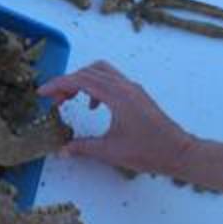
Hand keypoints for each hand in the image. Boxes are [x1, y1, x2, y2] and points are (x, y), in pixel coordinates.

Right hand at [39, 60, 195, 175]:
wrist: (180, 152)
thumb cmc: (148, 152)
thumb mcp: (111, 151)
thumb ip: (84, 147)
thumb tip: (61, 150)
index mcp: (117, 96)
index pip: (81, 80)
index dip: (58, 84)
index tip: (42, 93)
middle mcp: (124, 86)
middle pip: (88, 71)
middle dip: (67, 83)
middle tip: (53, 101)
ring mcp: (132, 88)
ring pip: (100, 71)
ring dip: (82, 80)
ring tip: (70, 100)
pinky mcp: (136, 94)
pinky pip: (111, 79)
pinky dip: (95, 85)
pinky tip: (93, 106)